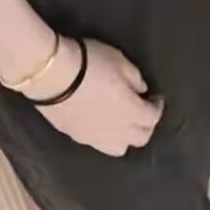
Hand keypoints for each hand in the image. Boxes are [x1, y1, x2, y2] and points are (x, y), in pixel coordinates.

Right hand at [20, 36, 164, 156]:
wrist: (52, 75)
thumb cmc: (90, 63)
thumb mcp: (119, 60)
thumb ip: (135, 78)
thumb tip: (140, 90)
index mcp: (132, 112)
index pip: (153, 118)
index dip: (157, 107)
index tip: (154, 97)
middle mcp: (118, 131)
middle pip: (141, 138)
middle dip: (145, 125)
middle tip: (141, 110)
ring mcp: (96, 138)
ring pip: (120, 148)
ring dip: (126, 137)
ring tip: (121, 123)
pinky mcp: (77, 137)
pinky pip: (98, 144)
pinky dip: (105, 136)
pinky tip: (99, 124)